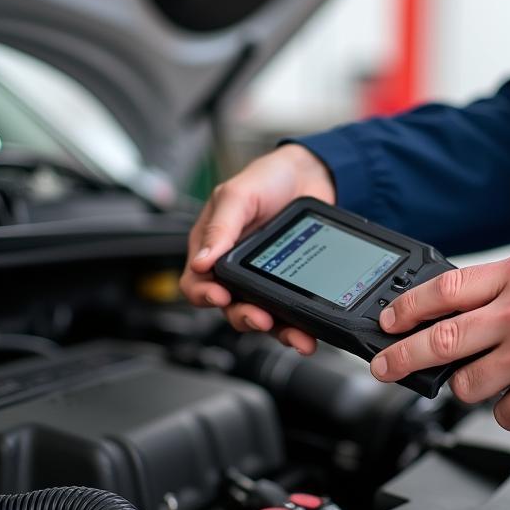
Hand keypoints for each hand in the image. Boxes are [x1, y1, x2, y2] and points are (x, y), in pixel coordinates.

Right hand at [180, 144, 334, 351]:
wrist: (312, 175)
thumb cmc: (267, 179)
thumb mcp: (238, 195)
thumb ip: (220, 226)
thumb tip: (201, 259)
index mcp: (212, 247)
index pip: (196, 282)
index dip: (204, 295)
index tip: (221, 296)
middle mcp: (234, 268)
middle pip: (229, 307)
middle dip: (245, 317)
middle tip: (261, 318)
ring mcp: (262, 278)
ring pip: (260, 315)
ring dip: (275, 330)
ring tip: (294, 335)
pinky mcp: (288, 284)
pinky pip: (287, 311)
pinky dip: (297, 324)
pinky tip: (308, 330)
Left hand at [370, 254, 509, 430]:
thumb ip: (504, 293)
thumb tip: (453, 316)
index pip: (446, 289)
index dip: (407, 308)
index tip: (389, 322)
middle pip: (441, 339)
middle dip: (402, 357)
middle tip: (384, 366)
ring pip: (467, 384)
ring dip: (475, 387)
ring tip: (509, 377)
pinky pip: (503, 414)